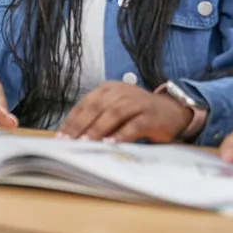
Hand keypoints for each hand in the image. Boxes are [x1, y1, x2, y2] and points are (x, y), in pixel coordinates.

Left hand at [57, 82, 190, 141]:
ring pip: (113, 114)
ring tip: (85, 143)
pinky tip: (111, 144)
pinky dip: (121, 134)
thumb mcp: (115, 112)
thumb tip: (73, 138)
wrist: (172, 112)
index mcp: (108, 89)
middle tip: (69, 142)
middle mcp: (121, 92)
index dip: (72, 120)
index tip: (60, 137)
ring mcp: (137, 102)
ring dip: (98, 129)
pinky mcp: (151, 115)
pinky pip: (134, 125)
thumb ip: (98, 120)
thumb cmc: (137, 114)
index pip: (85, 103)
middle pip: (96, 107)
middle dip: (80, 125)